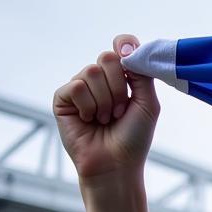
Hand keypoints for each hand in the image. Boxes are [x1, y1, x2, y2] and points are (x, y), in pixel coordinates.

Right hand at [52, 34, 160, 184]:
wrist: (116, 165)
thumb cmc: (134, 139)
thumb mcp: (148, 105)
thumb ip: (143, 74)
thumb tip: (128, 46)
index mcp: (120, 79)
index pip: (120, 48)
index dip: (124, 47)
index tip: (129, 57)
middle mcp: (100, 81)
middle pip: (107, 58)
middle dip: (119, 88)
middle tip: (121, 112)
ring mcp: (80, 88)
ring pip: (91, 73)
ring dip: (105, 102)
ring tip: (106, 120)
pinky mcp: (63, 98)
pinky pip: (76, 87)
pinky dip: (88, 106)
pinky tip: (89, 121)